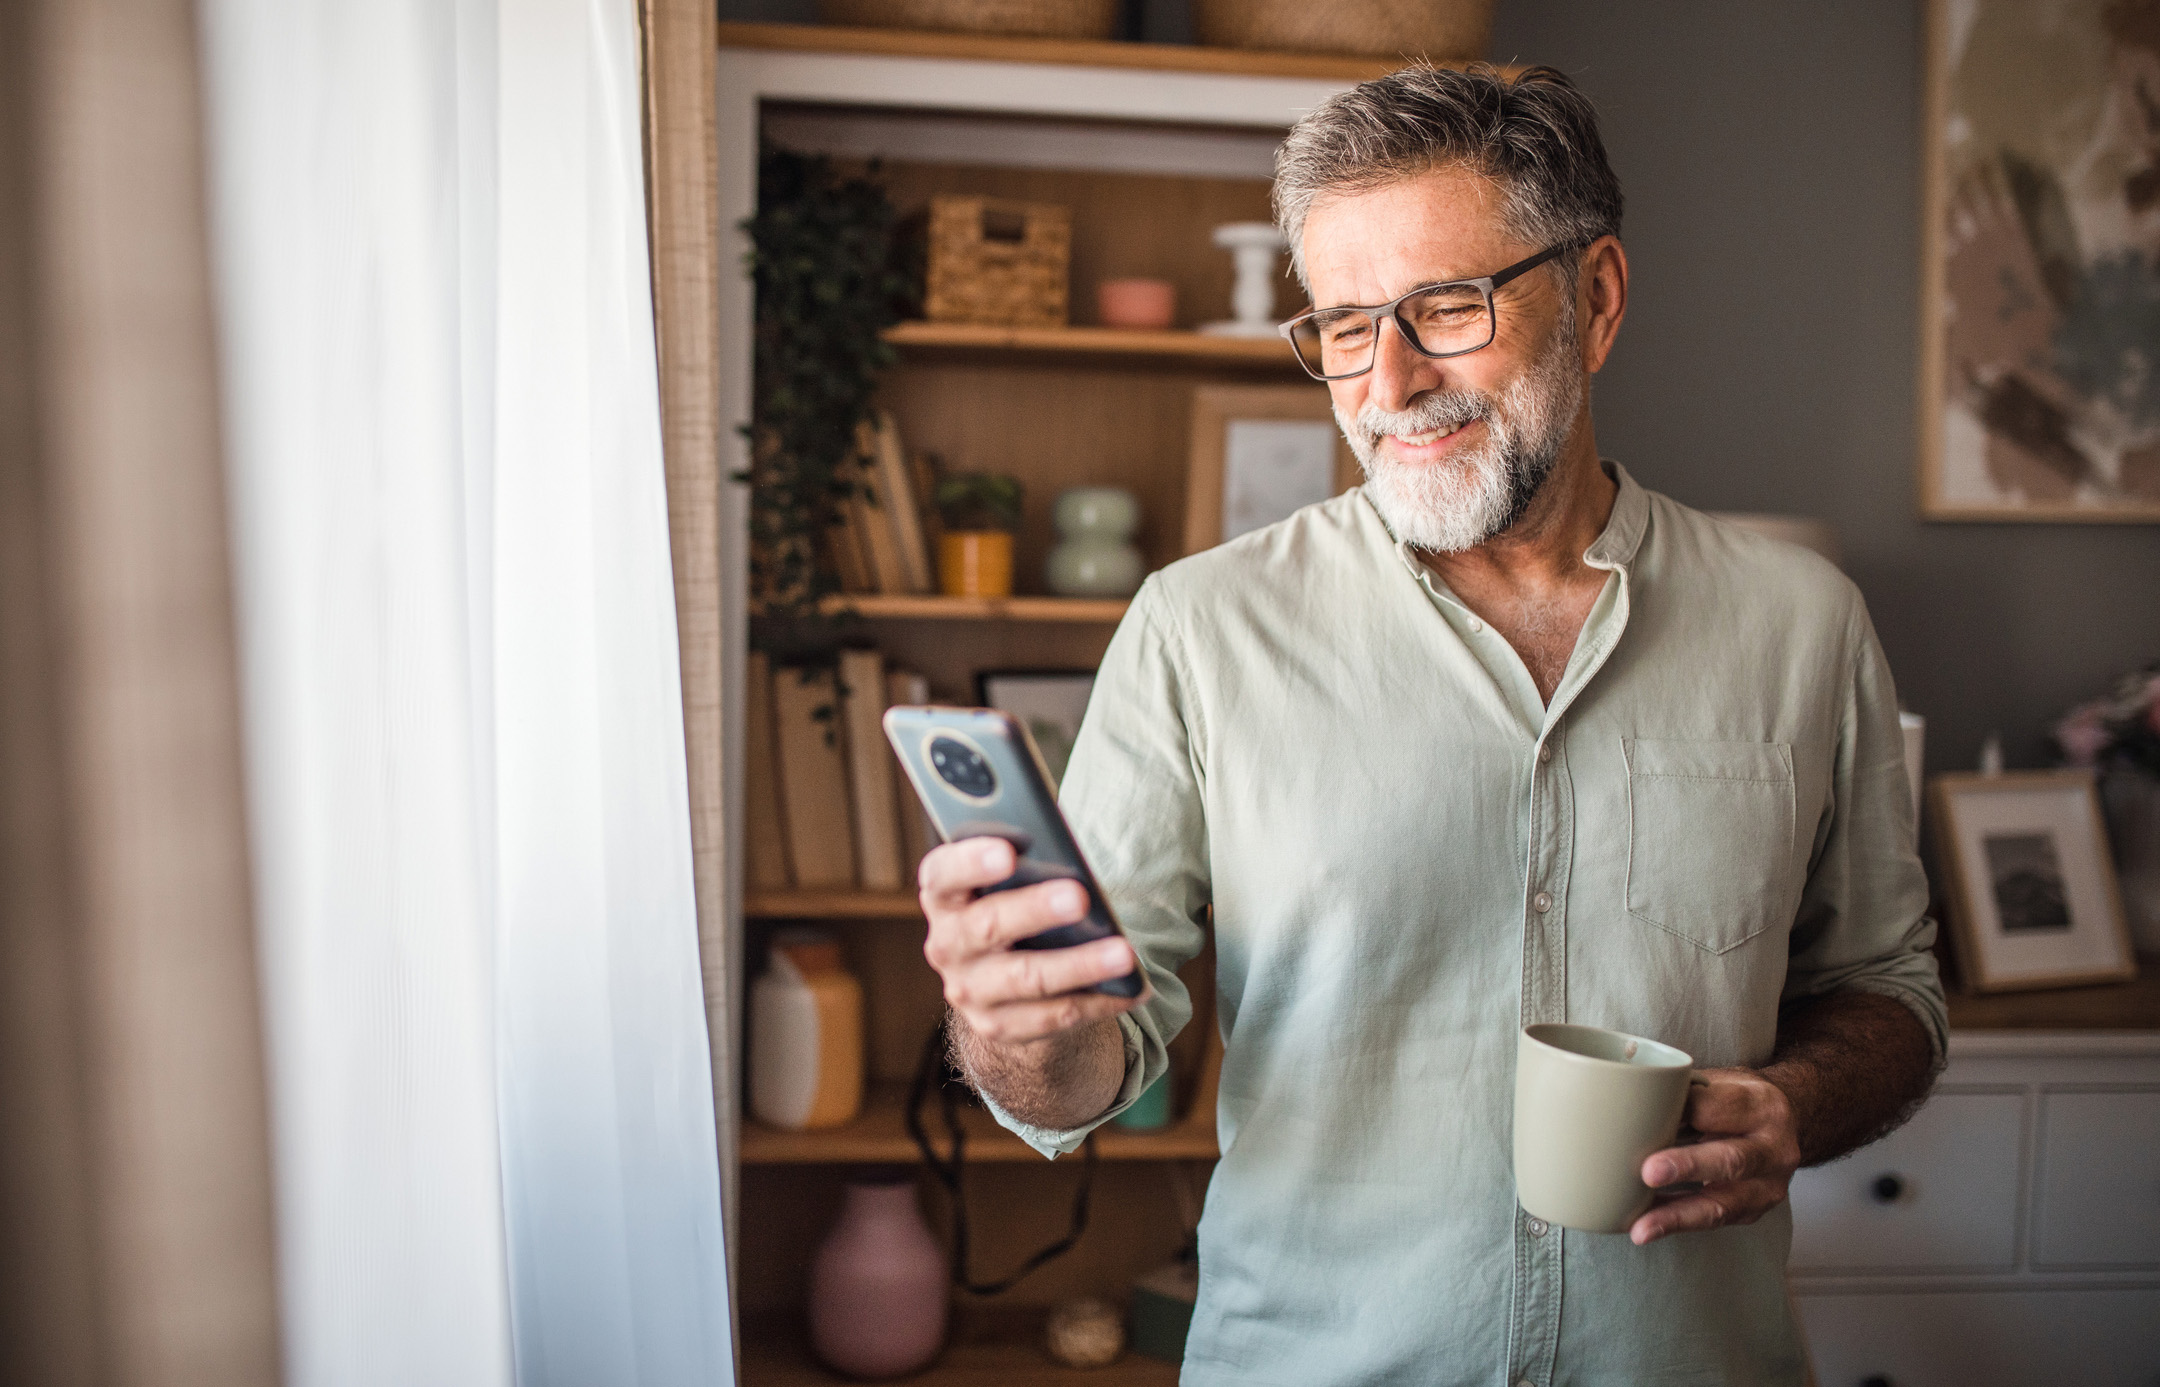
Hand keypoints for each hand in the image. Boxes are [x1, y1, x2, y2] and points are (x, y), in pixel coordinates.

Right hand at [919, 837, 1140, 1046]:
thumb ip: (1025, 865)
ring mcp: (969, 990)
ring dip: (1078, 965)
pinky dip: (1095, 1002)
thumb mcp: (1006, 883)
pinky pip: (1051, 1016)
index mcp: (944, 897)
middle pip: (987, 926)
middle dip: (1035, 910)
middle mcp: (947, 945)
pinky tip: (1130, 989)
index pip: (942, 874)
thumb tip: (1070, 860)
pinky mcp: (997, 1027)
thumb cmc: (1014, 906)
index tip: (1008, 852)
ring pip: (1026, 978)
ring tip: (1123, 953)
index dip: (970, 862)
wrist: (1000, 981)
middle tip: (1080, 897)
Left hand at [1628, 1067, 1802, 1245]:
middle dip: (1688, 1166)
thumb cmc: (1737, 1102)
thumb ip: (1684, 1092)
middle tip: (1649, 1172)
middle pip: (1731, 1159)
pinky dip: (1676, 1222)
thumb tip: (1630, 1099)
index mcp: (1762, 1107)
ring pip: (1722, 1204)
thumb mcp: (1720, 1084)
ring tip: (1642, 1227)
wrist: (1780, 1127)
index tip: (1645, 1116)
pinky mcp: (1754, 1211)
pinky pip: (1712, 1221)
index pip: (1720, 1107)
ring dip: (1677, 1216)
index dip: (1681, 1112)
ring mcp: (1768, 1186)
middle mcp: (1773, 1149)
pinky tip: (1647, 1225)